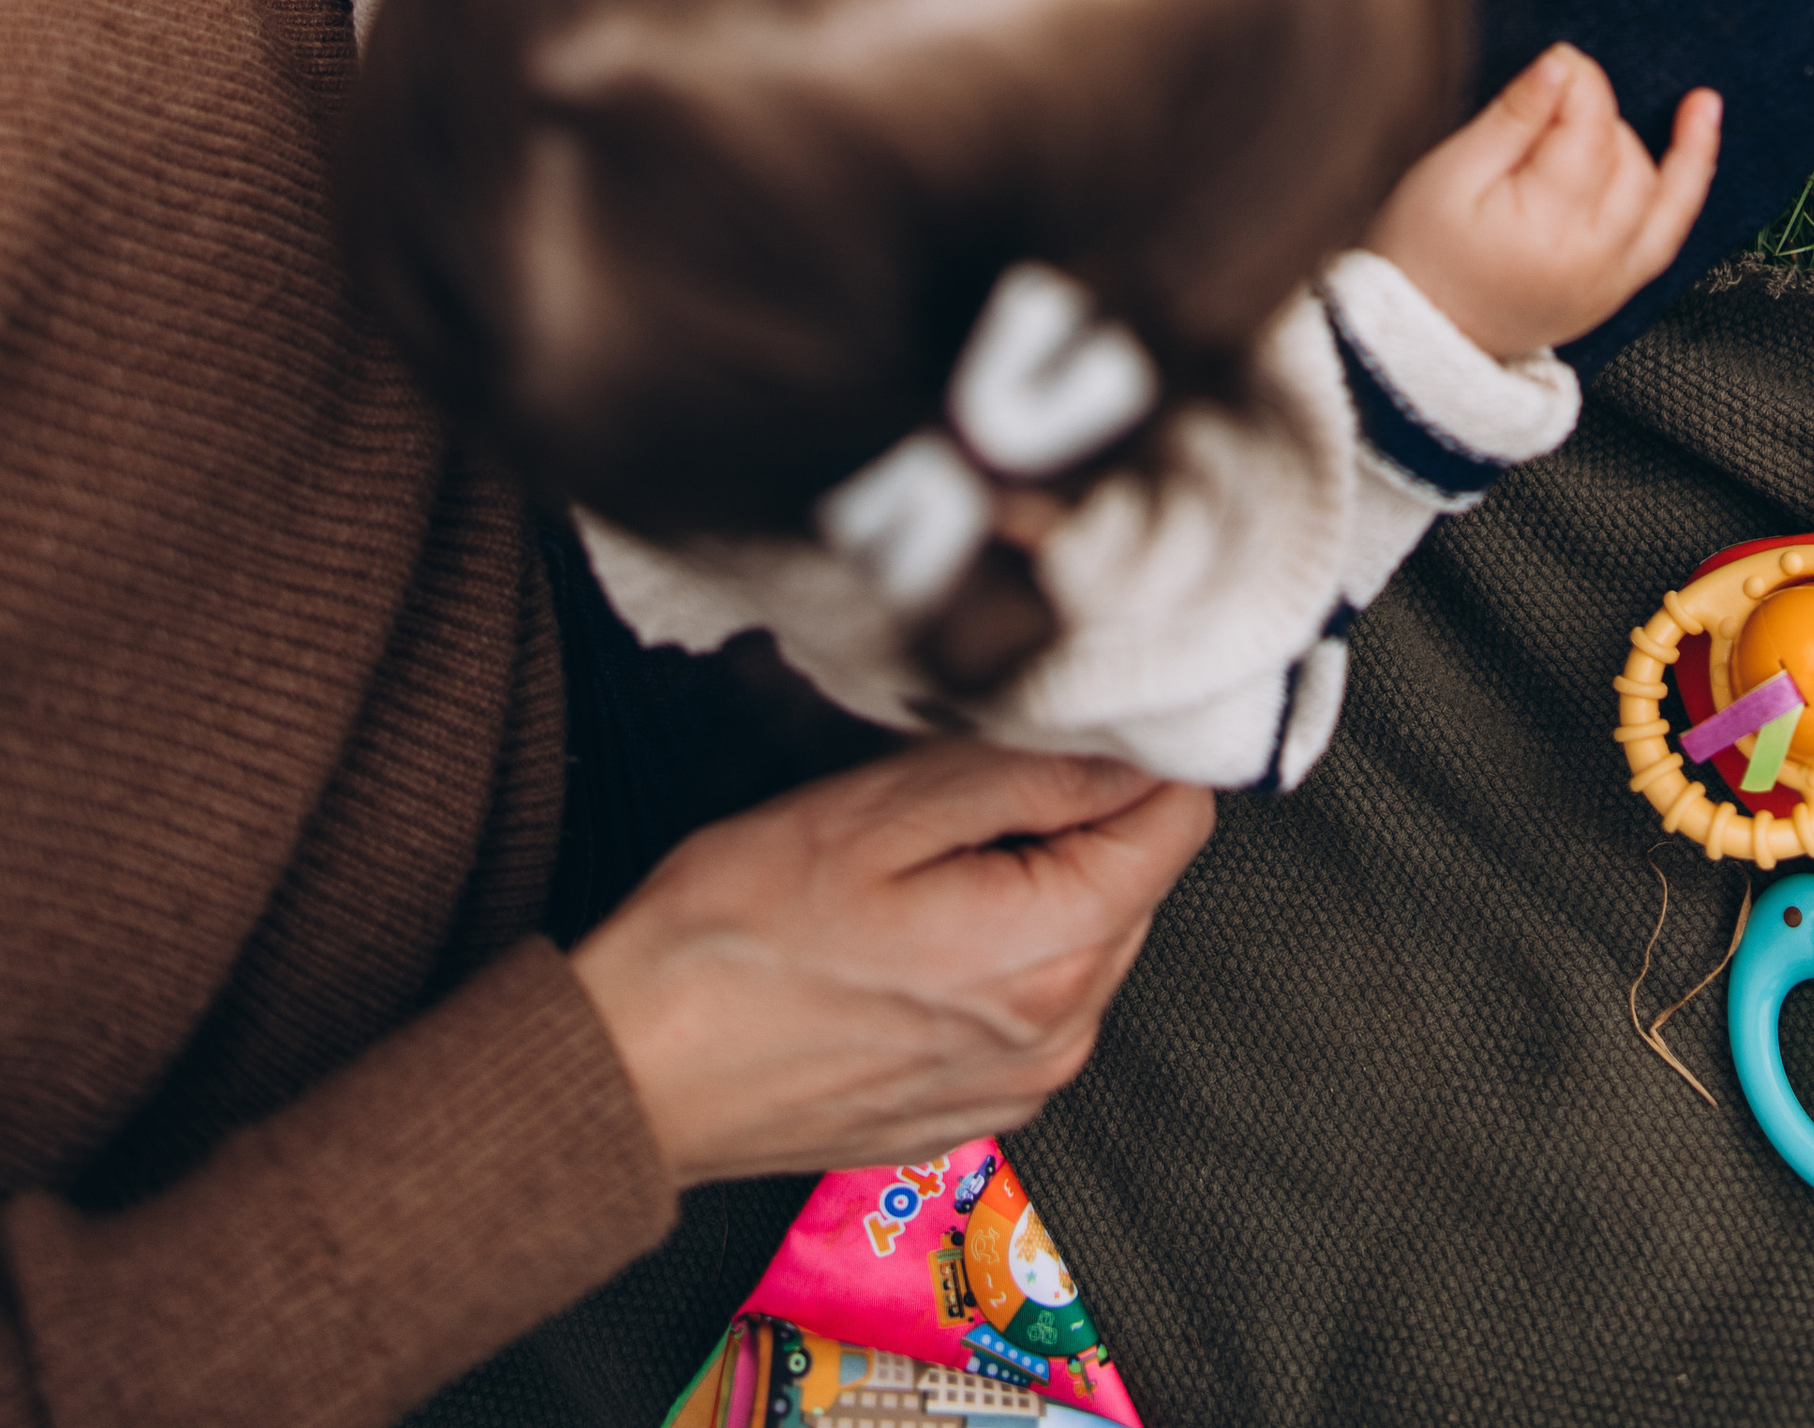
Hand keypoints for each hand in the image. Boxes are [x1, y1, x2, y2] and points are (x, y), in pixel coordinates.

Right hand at [570, 740, 1211, 1188]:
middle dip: (1079, 812)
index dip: (1139, 751)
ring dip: (1036, 876)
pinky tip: (910, 923)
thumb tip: (1131, 744)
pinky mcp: (977, 1104)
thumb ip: (1025, 777)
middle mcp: (1059, 1036)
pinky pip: (1036, 996)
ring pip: (1087, 934)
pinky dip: (1001, 943)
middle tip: (967, 775)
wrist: (636, 1072)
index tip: (1080, 710)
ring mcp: (1020, 1084)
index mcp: (1050, 957)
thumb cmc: (735, 934)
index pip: (1177, 826)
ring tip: (922, 852)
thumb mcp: (878, 810)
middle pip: (1135, 879)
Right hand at [1365, 44, 1720, 359]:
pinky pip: (1666, 235)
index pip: (1590, 129)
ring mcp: (1611, 280)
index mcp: (1548, 225)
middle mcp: (1594, 258)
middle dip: (1603, 114)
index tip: (1557, 61)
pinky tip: (1695, 148)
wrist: (1414, 337)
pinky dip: (1683, 190)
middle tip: (1557, 95)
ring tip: (1685, 108)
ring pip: (1665, 199)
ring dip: (1663, 149)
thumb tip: (1559, 68)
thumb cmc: (1419, 255)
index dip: (1580, 82)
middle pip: (1629, 160)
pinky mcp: (1614, 291)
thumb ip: (1511, 119)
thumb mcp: (1450, 174)